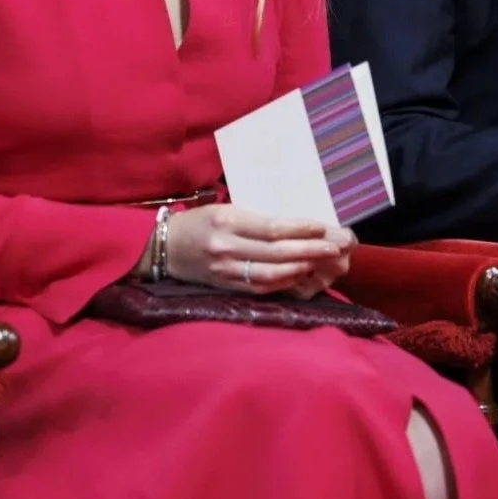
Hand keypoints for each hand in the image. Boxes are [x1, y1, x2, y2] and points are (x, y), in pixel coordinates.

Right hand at [166, 206, 354, 295]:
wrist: (165, 247)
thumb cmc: (200, 222)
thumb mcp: (225, 210)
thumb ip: (256, 219)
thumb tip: (295, 226)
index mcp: (227, 222)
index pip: (271, 228)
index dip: (299, 229)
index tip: (321, 226)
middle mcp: (227, 248)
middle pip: (276, 253)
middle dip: (308, 250)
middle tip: (333, 247)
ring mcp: (226, 271)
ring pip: (270, 275)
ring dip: (299, 269)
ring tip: (320, 262)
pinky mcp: (226, 287)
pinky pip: (259, 288)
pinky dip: (283, 283)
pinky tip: (300, 276)